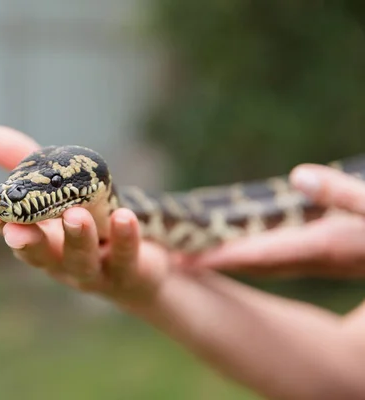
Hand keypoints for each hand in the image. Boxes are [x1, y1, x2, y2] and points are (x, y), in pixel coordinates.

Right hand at [0, 125, 169, 304]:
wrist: (145, 261)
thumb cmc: (91, 219)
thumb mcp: (58, 186)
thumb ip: (20, 161)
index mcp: (42, 240)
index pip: (15, 233)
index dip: (2, 223)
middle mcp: (63, 260)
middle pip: (42, 256)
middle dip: (29, 244)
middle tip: (17, 231)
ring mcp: (96, 270)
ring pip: (83, 259)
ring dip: (77, 238)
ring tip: (75, 214)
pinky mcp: (130, 273)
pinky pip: (127, 257)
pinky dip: (125, 238)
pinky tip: (124, 217)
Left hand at [183, 164, 364, 276]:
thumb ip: (343, 194)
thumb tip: (297, 175)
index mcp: (325, 246)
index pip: (260, 255)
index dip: (220, 258)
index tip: (184, 262)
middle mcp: (319, 256)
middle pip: (255, 263)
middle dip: (214, 262)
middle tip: (173, 260)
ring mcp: (326, 257)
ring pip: (266, 262)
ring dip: (230, 258)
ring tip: (196, 250)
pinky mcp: (332, 251)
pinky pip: (281, 254)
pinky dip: (253, 250)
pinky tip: (243, 240)